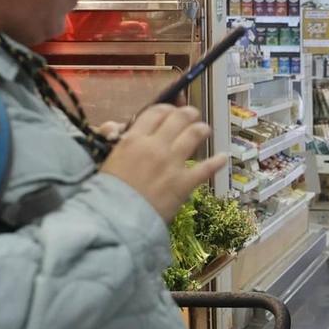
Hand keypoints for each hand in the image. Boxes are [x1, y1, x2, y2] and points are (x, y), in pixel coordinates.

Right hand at [99, 104, 225, 221]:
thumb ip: (113, 140)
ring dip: (202, 129)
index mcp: (134, 139)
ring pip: (194, 135)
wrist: (115, 220)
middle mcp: (156, 146)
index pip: (155, 112)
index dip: (166, 108)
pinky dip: (217, 162)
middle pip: (179, 118)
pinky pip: (206, 168)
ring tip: (205, 130)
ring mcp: (172, 164)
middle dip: (188, 114)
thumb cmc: (106, 192)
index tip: (170, 112)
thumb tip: (114, 127)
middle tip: (192, 116)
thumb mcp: (105, 159)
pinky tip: (224, 157)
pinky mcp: (184, 183)